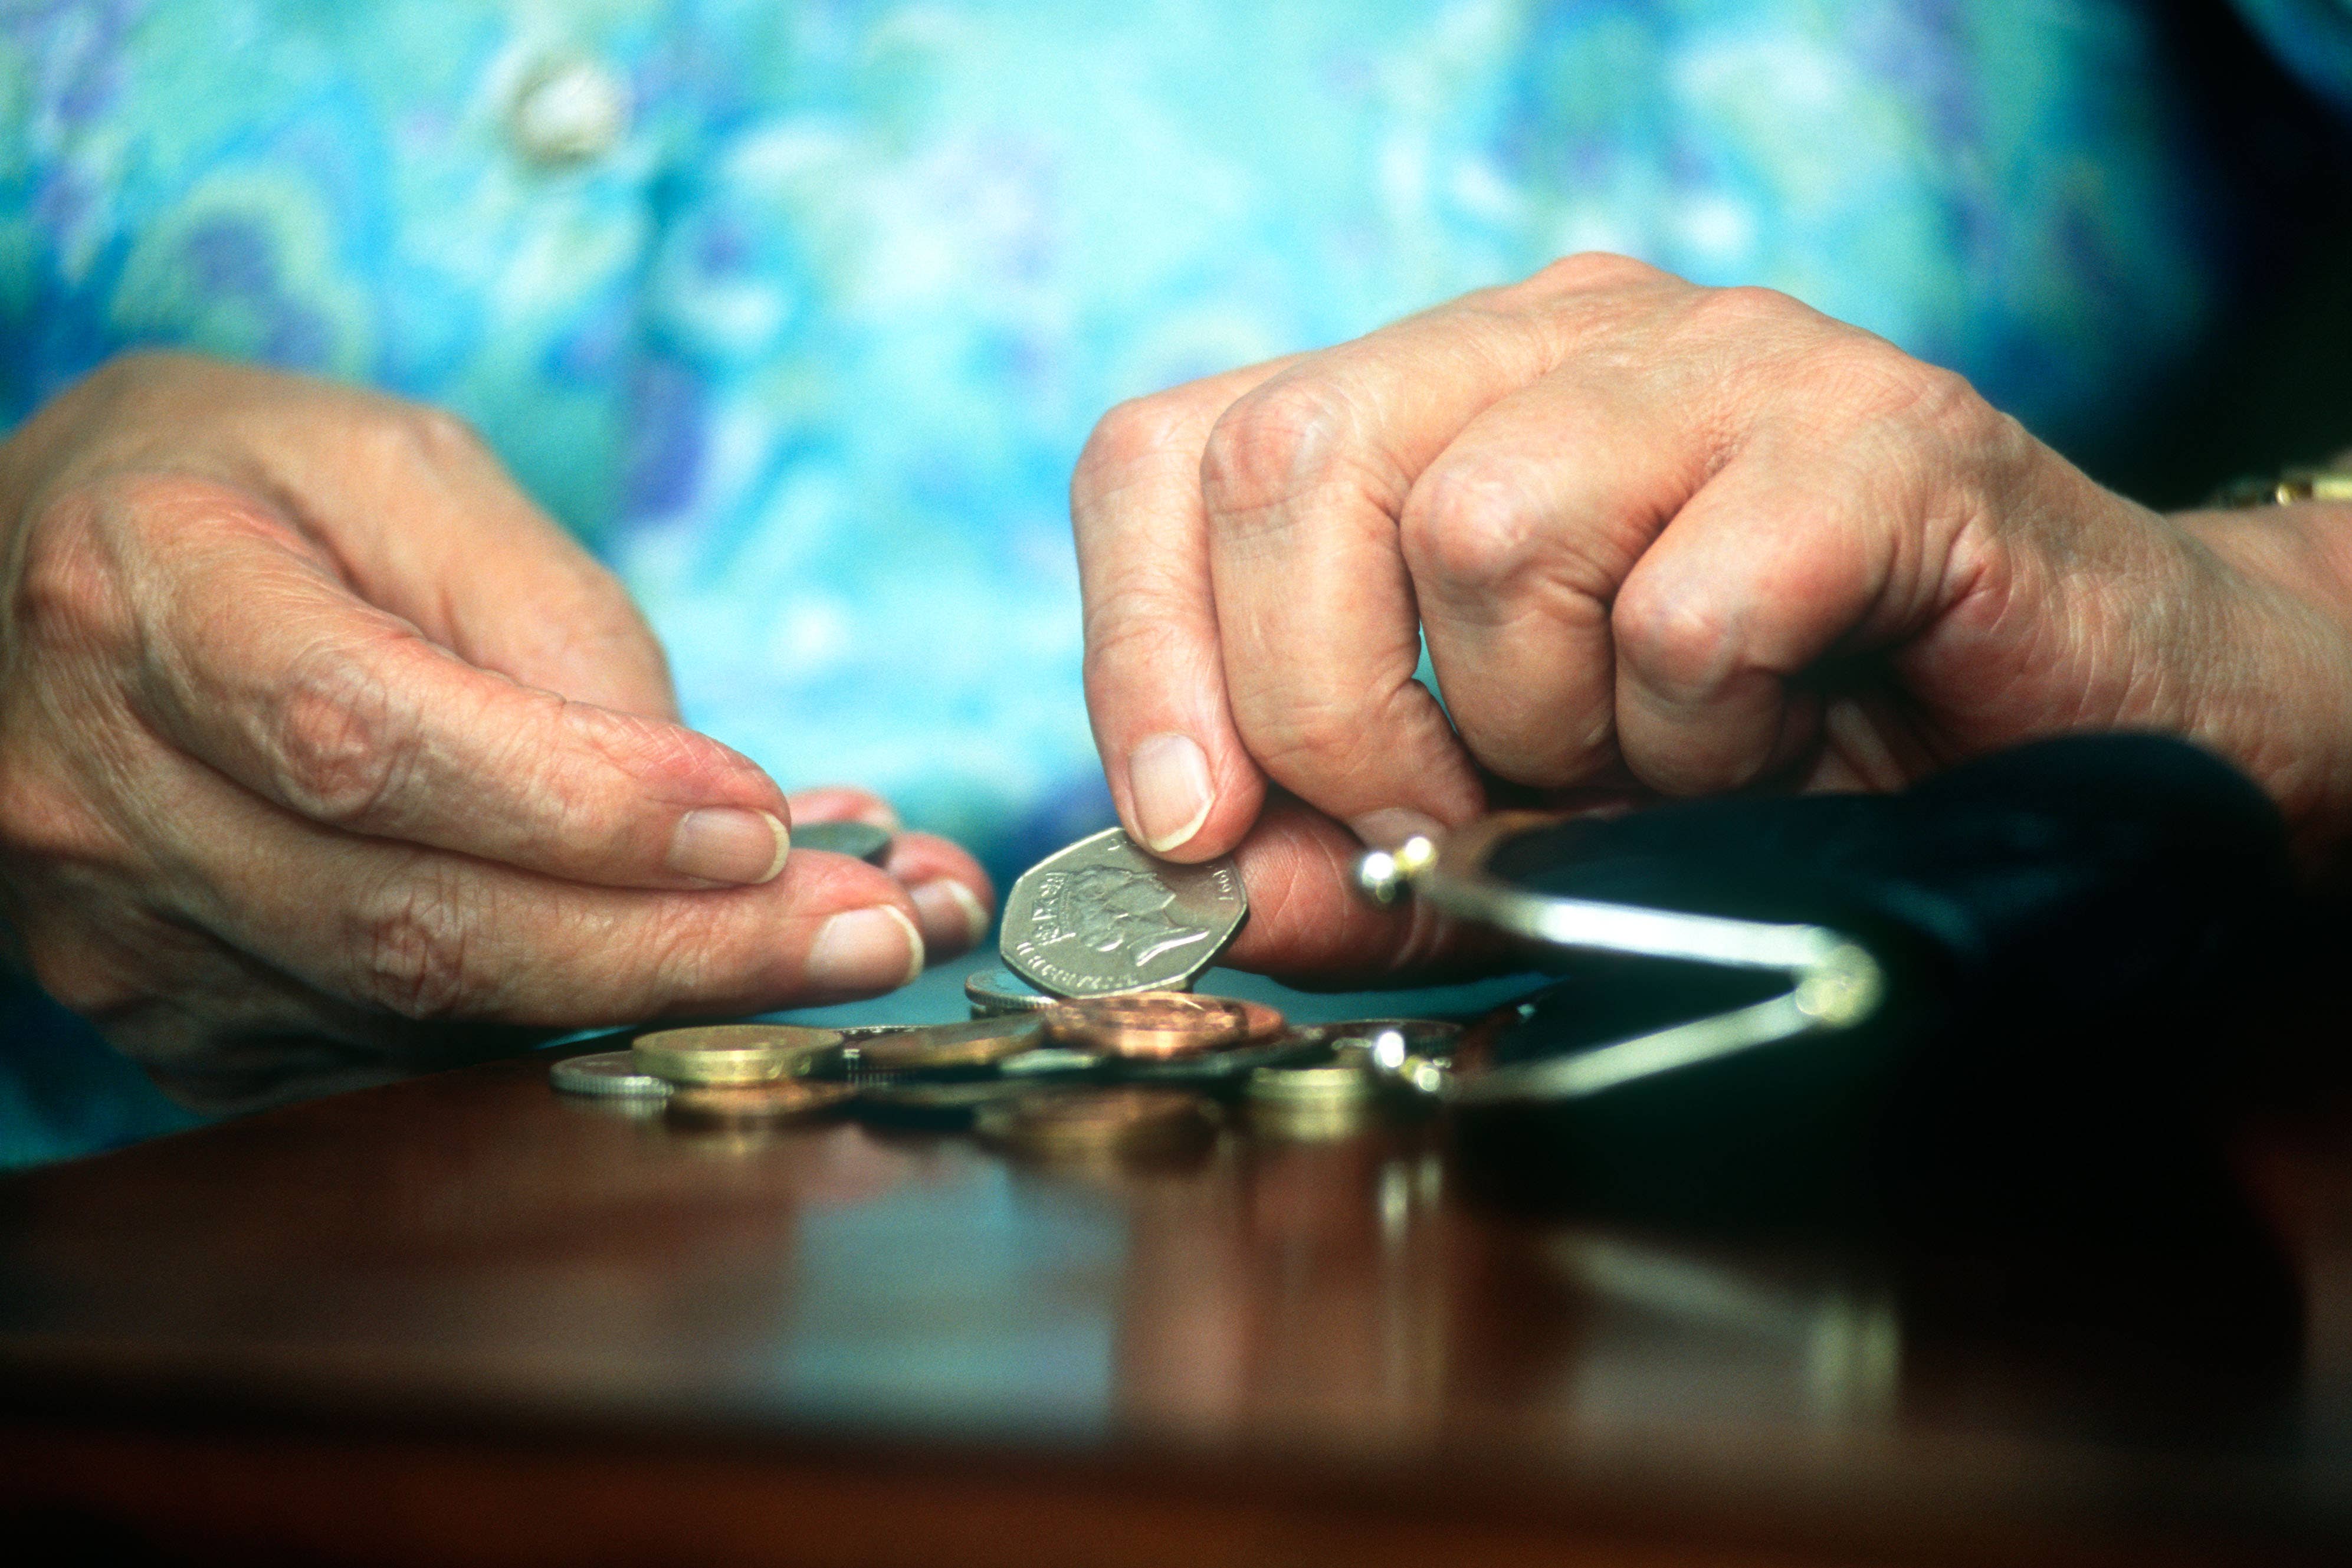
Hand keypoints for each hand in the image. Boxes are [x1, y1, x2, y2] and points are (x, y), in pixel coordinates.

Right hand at [0, 353, 992, 1102]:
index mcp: (147, 601)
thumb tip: (721, 811)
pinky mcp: (178, 1024)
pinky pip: (404, 1056)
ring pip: (428, 1019)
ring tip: (847, 948)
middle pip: (418, 926)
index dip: (579, 806)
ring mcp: (125, 939)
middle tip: (881, 934)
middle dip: (679, 950)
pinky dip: (577, 1024)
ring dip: (663, 999)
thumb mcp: (405, 472)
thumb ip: (554, 622)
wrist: (47, 585)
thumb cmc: (249, 494)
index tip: (765, 827)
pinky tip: (707, 976)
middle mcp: (100, 795)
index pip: (371, 740)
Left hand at [1073, 255, 2351, 975]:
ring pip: (1480, 529)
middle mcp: (1554, 337)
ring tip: (1650, 768)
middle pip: (1291, 467)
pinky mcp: (1881, 433)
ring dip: (1540, 731)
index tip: (1186, 822)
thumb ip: (1334, 860)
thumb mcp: (1495, 831)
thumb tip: (1196, 886)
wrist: (2085, 742)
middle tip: (1448, 821)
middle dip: (1324, 714)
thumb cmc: (1765, 779)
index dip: (1138, 646)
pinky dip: (1704, 745)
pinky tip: (1775, 751)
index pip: (1172, 453)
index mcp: (1431, 403)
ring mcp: (1721, 360)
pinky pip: (1687, 611)